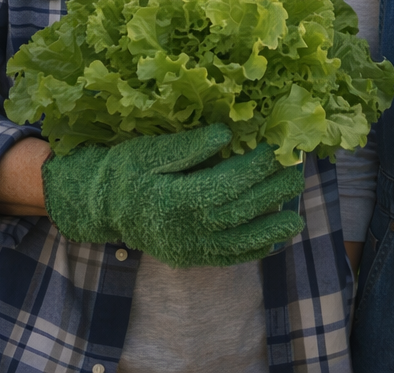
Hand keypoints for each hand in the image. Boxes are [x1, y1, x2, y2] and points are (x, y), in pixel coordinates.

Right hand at [42, 124, 305, 267]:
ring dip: (270, 230)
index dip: (255, 168)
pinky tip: (273, 243)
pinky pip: (225, 258)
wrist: (96, 207)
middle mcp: (183, 228)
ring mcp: (186, 247)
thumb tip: (226, 135)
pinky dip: (251, 252)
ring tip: (297, 219)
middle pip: (237, 211)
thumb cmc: (122, 171)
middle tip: (297, 176)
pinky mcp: (188, 256)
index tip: (276, 150)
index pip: (226, 183)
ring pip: (237, 242)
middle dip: (270, 194)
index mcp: (174, 198)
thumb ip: (188, 146)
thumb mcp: (148, 151)